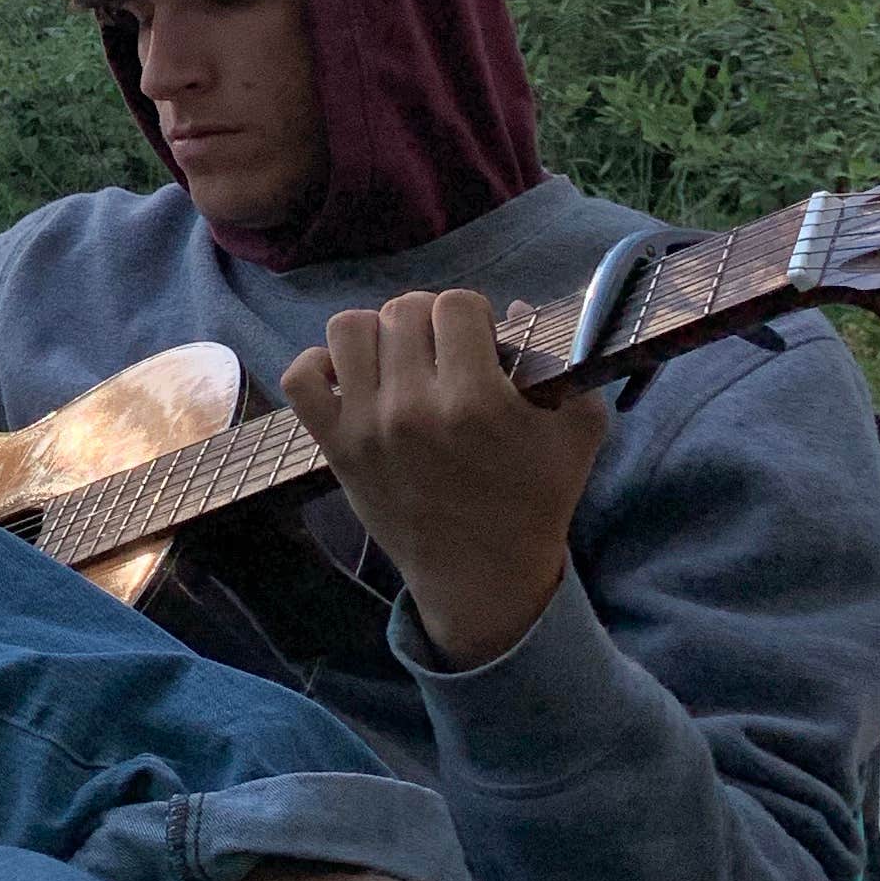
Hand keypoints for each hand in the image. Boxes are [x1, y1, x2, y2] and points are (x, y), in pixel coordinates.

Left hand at [280, 290, 610, 668]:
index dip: (473, 316)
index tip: (480, 344)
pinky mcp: (335, 446)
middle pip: (403, 310)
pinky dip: (320, 365)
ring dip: (377, 333)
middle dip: (429, 321)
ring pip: (349, 329)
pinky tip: (354, 377)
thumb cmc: (533, 501)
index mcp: (475, 400)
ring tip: (399, 359)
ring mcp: (366, 425)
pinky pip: (302, 377)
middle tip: (443, 353)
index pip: (455, 305)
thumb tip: (517, 308)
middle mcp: (414, 407)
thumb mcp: (577, 432)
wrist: (480, 575)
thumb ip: (561, 363)